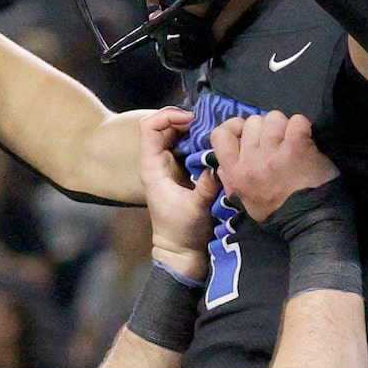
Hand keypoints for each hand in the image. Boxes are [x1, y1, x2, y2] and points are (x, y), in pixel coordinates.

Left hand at [136, 108, 218, 273]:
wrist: (181, 251)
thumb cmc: (183, 231)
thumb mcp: (196, 208)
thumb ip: (206, 186)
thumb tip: (218, 163)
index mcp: (152, 168)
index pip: (149, 127)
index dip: (169, 116)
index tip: (192, 120)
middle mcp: (157, 163)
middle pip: (165, 126)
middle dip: (186, 120)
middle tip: (210, 123)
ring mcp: (169, 166)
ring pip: (177, 135)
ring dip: (195, 129)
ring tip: (215, 130)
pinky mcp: (181, 171)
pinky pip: (188, 146)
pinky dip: (200, 140)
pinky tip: (215, 143)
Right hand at [209, 112, 338, 222]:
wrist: (306, 221)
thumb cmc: (274, 211)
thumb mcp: (241, 200)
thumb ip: (229, 178)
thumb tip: (221, 162)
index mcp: (234, 172)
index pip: (220, 135)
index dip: (233, 126)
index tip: (244, 132)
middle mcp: (250, 160)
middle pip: (252, 122)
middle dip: (265, 129)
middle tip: (276, 143)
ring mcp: (273, 152)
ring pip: (274, 118)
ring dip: (284, 127)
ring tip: (291, 142)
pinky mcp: (297, 146)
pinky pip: (297, 121)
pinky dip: (302, 127)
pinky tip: (305, 140)